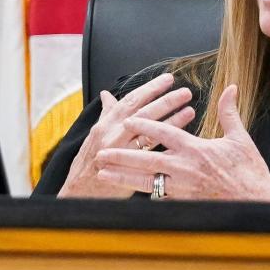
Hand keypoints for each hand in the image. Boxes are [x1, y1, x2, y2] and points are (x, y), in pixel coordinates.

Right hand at [57, 73, 195, 197]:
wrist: (80, 189)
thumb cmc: (88, 160)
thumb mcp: (95, 133)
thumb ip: (106, 113)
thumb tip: (106, 94)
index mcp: (107, 122)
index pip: (132, 99)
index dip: (150, 88)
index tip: (167, 79)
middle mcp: (114, 132)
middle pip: (144, 112)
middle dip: (166, 100)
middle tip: (185, 91)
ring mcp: (121, 149)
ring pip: (149, 130)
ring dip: (171, 119)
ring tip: (189, 109)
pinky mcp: (129, 166)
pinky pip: (151, 150)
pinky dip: (166, 141)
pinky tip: (181, 136)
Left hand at [94, 85, 269, 201]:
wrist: (258, 204)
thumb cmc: (249, 171)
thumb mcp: (240, 138)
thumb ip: (229, 112)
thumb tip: (230, 87)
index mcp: (197, 150)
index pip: (166, 134)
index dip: (146, 125)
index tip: (128, 119)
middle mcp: (186, 169)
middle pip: (147, 160)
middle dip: (122, 156)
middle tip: (100, 154)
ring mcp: (183, 189)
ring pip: (147, 182)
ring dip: (122, 177)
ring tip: (102, 175)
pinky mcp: (183, 203)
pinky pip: (156, 196)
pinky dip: (139, 192)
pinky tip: (122, 190)